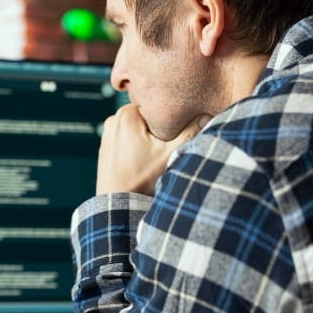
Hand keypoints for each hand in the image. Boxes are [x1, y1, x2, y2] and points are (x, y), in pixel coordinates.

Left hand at [96, 105, 210, 194]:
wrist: (118, 206)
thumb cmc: (142, 179)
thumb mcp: (171, 153)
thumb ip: (191, 131)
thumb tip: (207, 115)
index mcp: (126, 114)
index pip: (156, 107)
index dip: (169, 121)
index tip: (173, 137)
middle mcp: (112, 120)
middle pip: (147, 119)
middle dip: (159, 132)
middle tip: (164, 151)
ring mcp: (107, 135)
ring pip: (139, 131)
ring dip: (149, 142)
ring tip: (152, 160)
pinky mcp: (106, 148)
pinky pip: (128, 142)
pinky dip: (137, 150)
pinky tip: (142, 165)